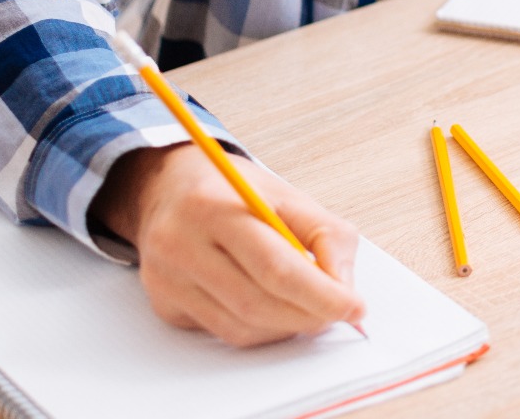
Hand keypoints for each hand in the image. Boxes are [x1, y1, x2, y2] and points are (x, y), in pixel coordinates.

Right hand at [90, 144, 365, 346]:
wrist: (167, 188)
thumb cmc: (233, 190)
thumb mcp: (287, 194)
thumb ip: (326, 235)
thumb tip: (343, 286)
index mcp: (214, 207)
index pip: (276, 267)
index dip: (321, 294)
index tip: (355, 306)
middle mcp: (181, 245)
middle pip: (257, 302)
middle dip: (308, 315)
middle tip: (338, 312)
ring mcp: (167, 279)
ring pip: (240, 327)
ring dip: (286, 326)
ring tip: (309, 308)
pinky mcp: (164, 304)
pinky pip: (223, 332)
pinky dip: (260, 328)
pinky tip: (274, 308)